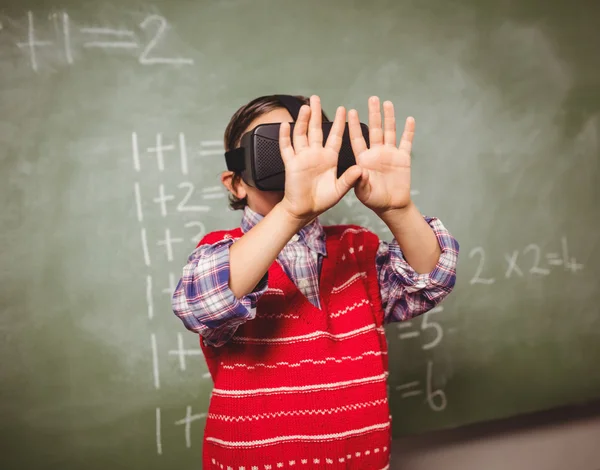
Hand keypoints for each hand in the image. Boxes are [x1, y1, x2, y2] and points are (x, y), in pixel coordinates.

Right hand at [278, 95, 362, 220]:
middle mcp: (315, 154)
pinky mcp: (291, 164)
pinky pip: (287, 148)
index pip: (335, 136)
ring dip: (303, 121)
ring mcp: (302, 157)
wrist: (304, 210)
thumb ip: (350, 179)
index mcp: (329, 158)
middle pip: (316, 130)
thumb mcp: (340, 190)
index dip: (339, 123)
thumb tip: (361, 169)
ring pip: (301, 135)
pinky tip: (285, 125)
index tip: (343, 109)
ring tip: (305, 108)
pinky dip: (285, 137)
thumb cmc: (322, 201)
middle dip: (316, 114)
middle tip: (316, 98)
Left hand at [348, 96, 413, 214]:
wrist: (391, 205)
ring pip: (389, 132)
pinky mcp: (403, 158)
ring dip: (389, 118)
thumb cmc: (373, 199)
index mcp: (363, 159)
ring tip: (387, 103)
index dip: (355, 126)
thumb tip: (359, 170)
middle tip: (372, 98)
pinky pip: (406, 142)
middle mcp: (376, 153)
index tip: (351, 111)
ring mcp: (390, 154)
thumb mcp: (363, 192)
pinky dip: (408, 131)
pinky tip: (409, 119)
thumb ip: (359, 180)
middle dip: (373, 114)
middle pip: (374, 130)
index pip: (358, 139)